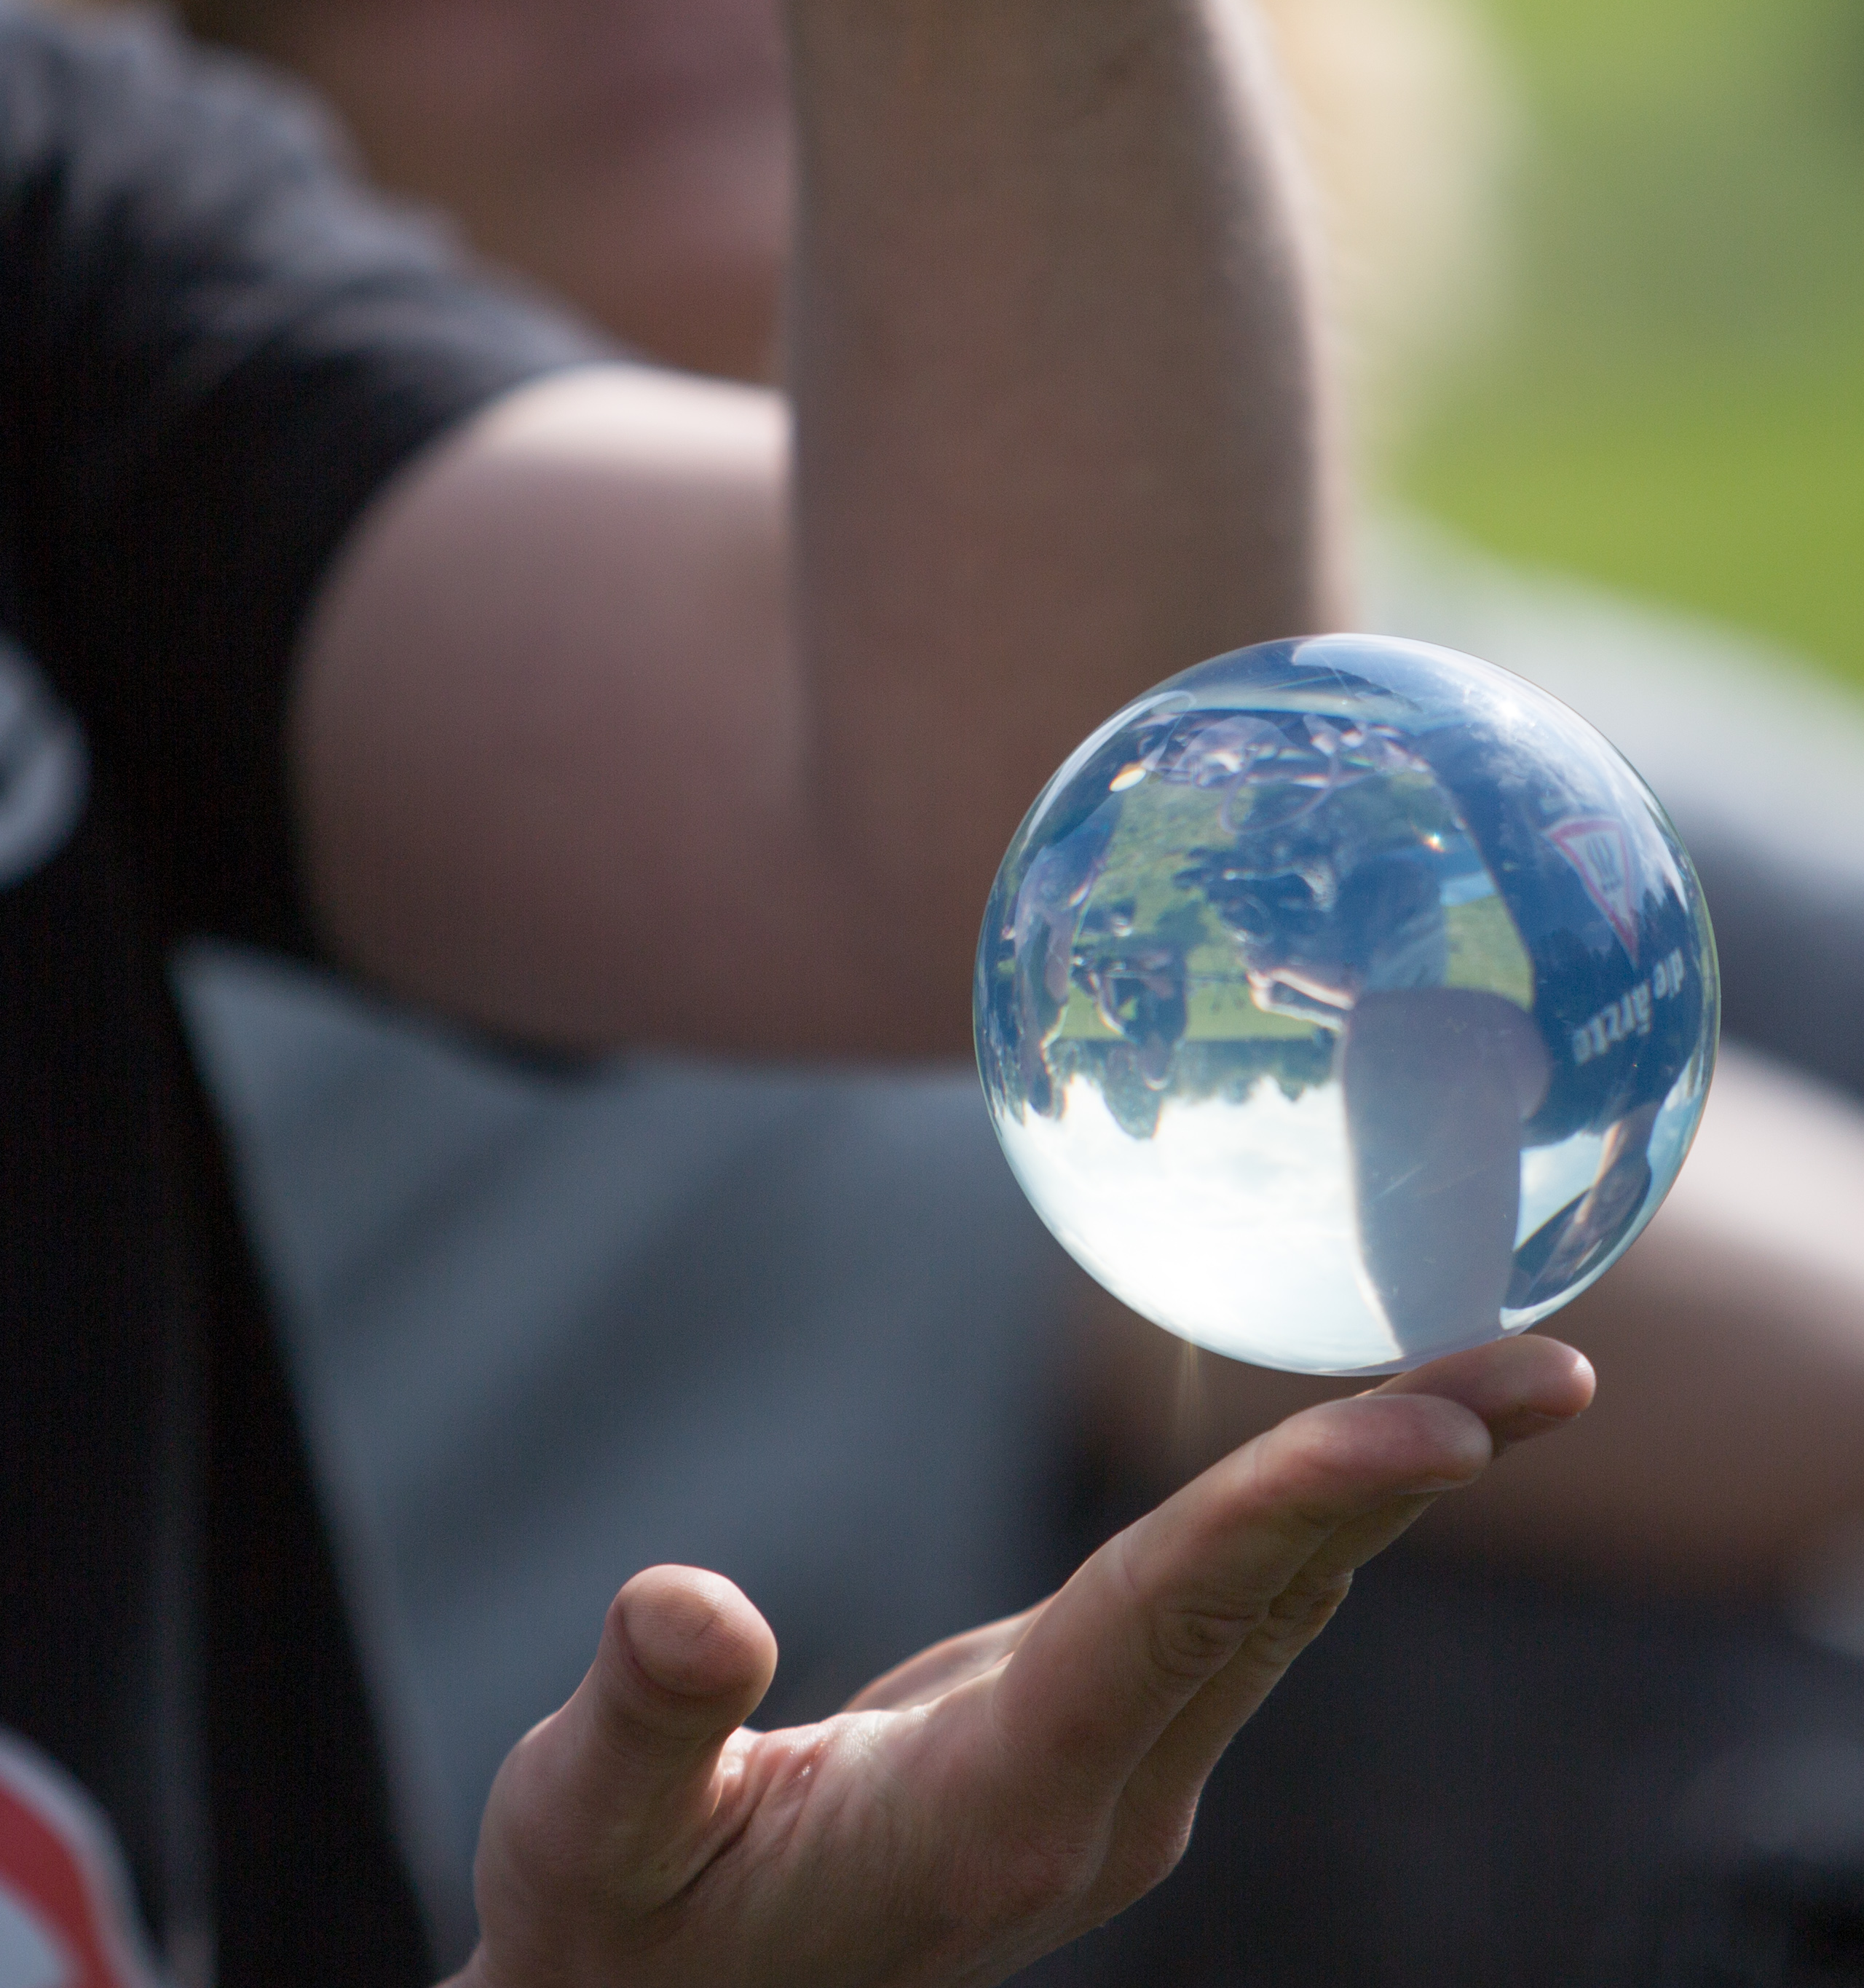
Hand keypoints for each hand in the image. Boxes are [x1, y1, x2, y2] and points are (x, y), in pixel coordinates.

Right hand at [450, 1337, 1588, 1987]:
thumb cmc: (616, 1922)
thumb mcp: (585, 1834)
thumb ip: (646, 1722)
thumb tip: (693, 1603)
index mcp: (977, 1816)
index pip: (1163, 1629)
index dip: (1291, 1512)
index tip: (1437, 1430)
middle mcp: (1084, 1808)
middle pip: (1265, 1606)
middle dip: (1403, 1477)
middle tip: (1555, 1369)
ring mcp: (1108, 1788)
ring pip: (1270, 1608)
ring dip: (1387, 1487)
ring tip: (1517, 1383)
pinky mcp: (1097, 1753)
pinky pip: (1232, 1611)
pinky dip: (1311, 1515)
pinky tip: (1372, 1454)